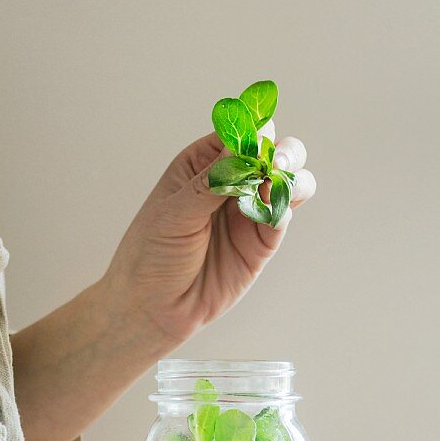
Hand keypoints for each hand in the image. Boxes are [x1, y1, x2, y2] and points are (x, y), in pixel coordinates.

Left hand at [104, 122, 315, 349]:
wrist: (152, 310)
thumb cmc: (150, 257)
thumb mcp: (173, 214)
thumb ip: (211, 181)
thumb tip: (243, 145)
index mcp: (201, 166)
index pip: (236, 134)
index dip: (252, 130)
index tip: (258, 136)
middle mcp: (229, 183)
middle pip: (272, 151)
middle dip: (281, 150)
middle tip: (277, 160)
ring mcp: (247, 212)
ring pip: (287, 180)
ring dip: (291, 176)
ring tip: (277, 184)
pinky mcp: (261, 243)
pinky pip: (283, 216)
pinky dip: (285, 208)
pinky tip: (271, 214)